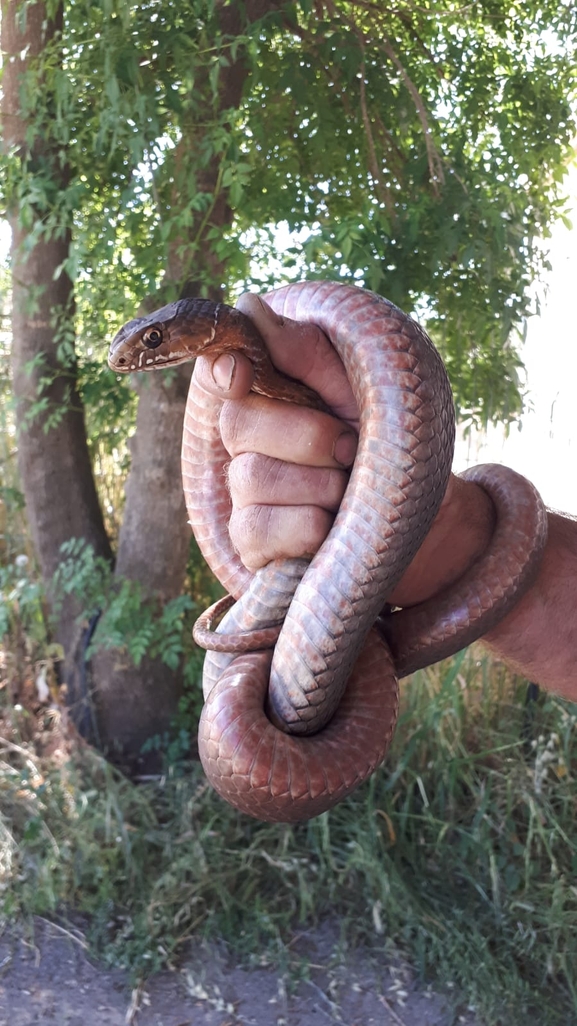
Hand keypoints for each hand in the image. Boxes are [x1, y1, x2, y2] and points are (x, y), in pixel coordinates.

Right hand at [194, 292, 494, 605]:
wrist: (420, 513)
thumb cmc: (387, 441)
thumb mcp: (362, 392)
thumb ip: (307, 354)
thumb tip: (248, 307)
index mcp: (270, 395)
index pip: (221, 371)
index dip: (223, 370)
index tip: (241, 373)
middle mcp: (247, 441)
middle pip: (239, 425)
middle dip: (308, 436)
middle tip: (353, 447)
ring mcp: (246, 493)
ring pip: (252, 478)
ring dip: (319, 485)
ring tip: (350, 491)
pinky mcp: (253, 542)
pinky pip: (256, 530)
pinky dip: (304, 527)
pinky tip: (328, 526)